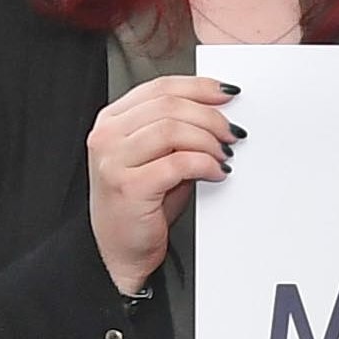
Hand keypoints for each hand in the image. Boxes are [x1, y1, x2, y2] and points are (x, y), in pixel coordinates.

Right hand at [87, 72, 238, 292]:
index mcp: (111, 121)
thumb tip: (218, 113)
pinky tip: (216, 172)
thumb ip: (177, 131)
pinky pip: (178, 163)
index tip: (226, 94)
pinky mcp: (129, 187)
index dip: (199, 87)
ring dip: (208, 140)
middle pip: (168, 105)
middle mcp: (107, 136)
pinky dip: (205, 164)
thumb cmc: (139, 206)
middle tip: (232, 132)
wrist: (118, 251)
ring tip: (224, 154)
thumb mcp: (156, 158)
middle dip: (210, 116)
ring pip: (173, 129)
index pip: (159, 88)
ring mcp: (114, 161)